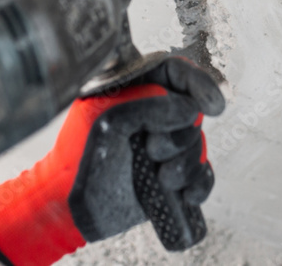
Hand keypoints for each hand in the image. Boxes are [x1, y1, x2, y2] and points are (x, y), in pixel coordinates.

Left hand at [0, 57, 224, 265]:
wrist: (68, 210)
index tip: (213, 104)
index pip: (174, 71)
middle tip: (152, 149)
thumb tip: (190, 108)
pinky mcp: (169, 174)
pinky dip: (198, 184)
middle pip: (191, 110)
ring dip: (185, 164)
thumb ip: (148, 105)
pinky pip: (202, 174)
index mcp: (132, 90)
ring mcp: (160, 144)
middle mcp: (150, 114)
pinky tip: (184, 193)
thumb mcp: (108, 121)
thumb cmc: (76, 159)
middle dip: (178, 135)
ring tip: (162, 177)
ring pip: (197, 143)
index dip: (197, 82)